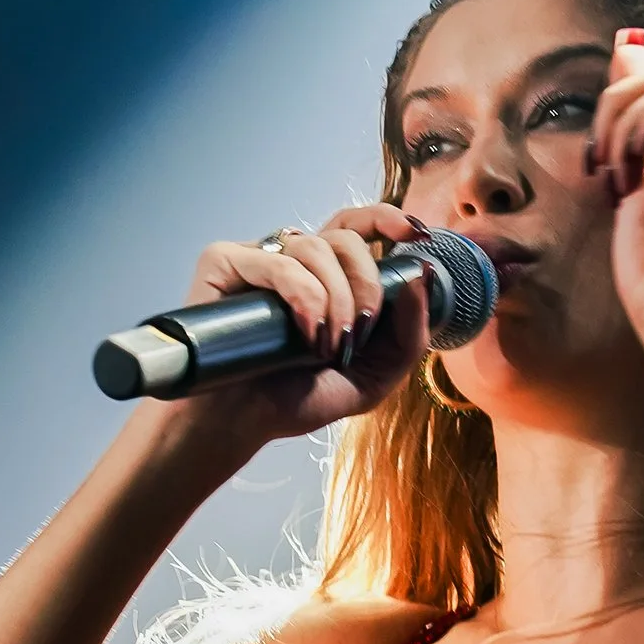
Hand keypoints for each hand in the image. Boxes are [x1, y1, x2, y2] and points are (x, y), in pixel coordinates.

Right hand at [173, 201, 429, 439]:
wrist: (240, 424)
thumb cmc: (297, 399)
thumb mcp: (374, 376)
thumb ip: (409, 333)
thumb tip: (420, 276)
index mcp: (323, 277)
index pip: (356, 226)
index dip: (387, 219)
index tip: (416, 234)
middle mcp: (290, 259)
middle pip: (345, 237)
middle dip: (366, 284)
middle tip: (359, 333)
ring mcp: (256, 257)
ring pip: (315, 247)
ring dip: (334, 300)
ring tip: (324, 346)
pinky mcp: (223, 263)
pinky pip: (278, 262)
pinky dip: (302, 296)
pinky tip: (304, 332)